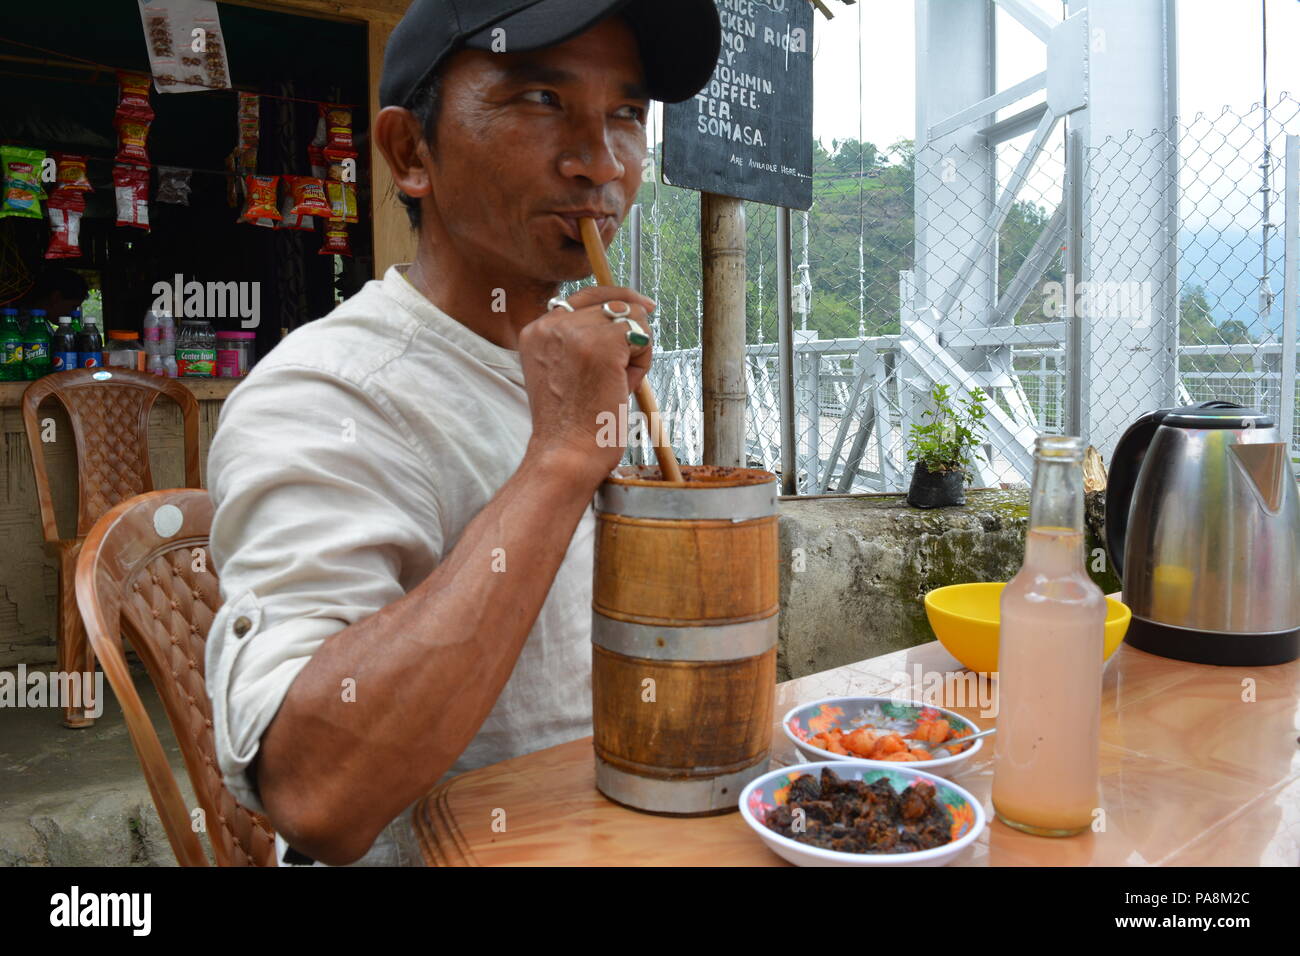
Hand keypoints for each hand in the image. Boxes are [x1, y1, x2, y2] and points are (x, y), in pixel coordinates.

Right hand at [518, 285, 654, 483]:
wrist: (566, 454)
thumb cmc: (571, 425)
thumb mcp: (564, 372)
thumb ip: (581, 342)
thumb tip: (626, 316)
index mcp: (536, 331)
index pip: (586, 297)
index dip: (618, 301)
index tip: (643, 308)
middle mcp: (550, 324)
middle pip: (614, 302)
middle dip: (627, 337)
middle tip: (619, 374)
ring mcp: (574, 331)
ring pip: (632, 317)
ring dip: (635, 351)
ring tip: (616, 384)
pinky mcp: (600, 344)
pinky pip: (642, 335)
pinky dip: (642, 362)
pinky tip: (623, 385)